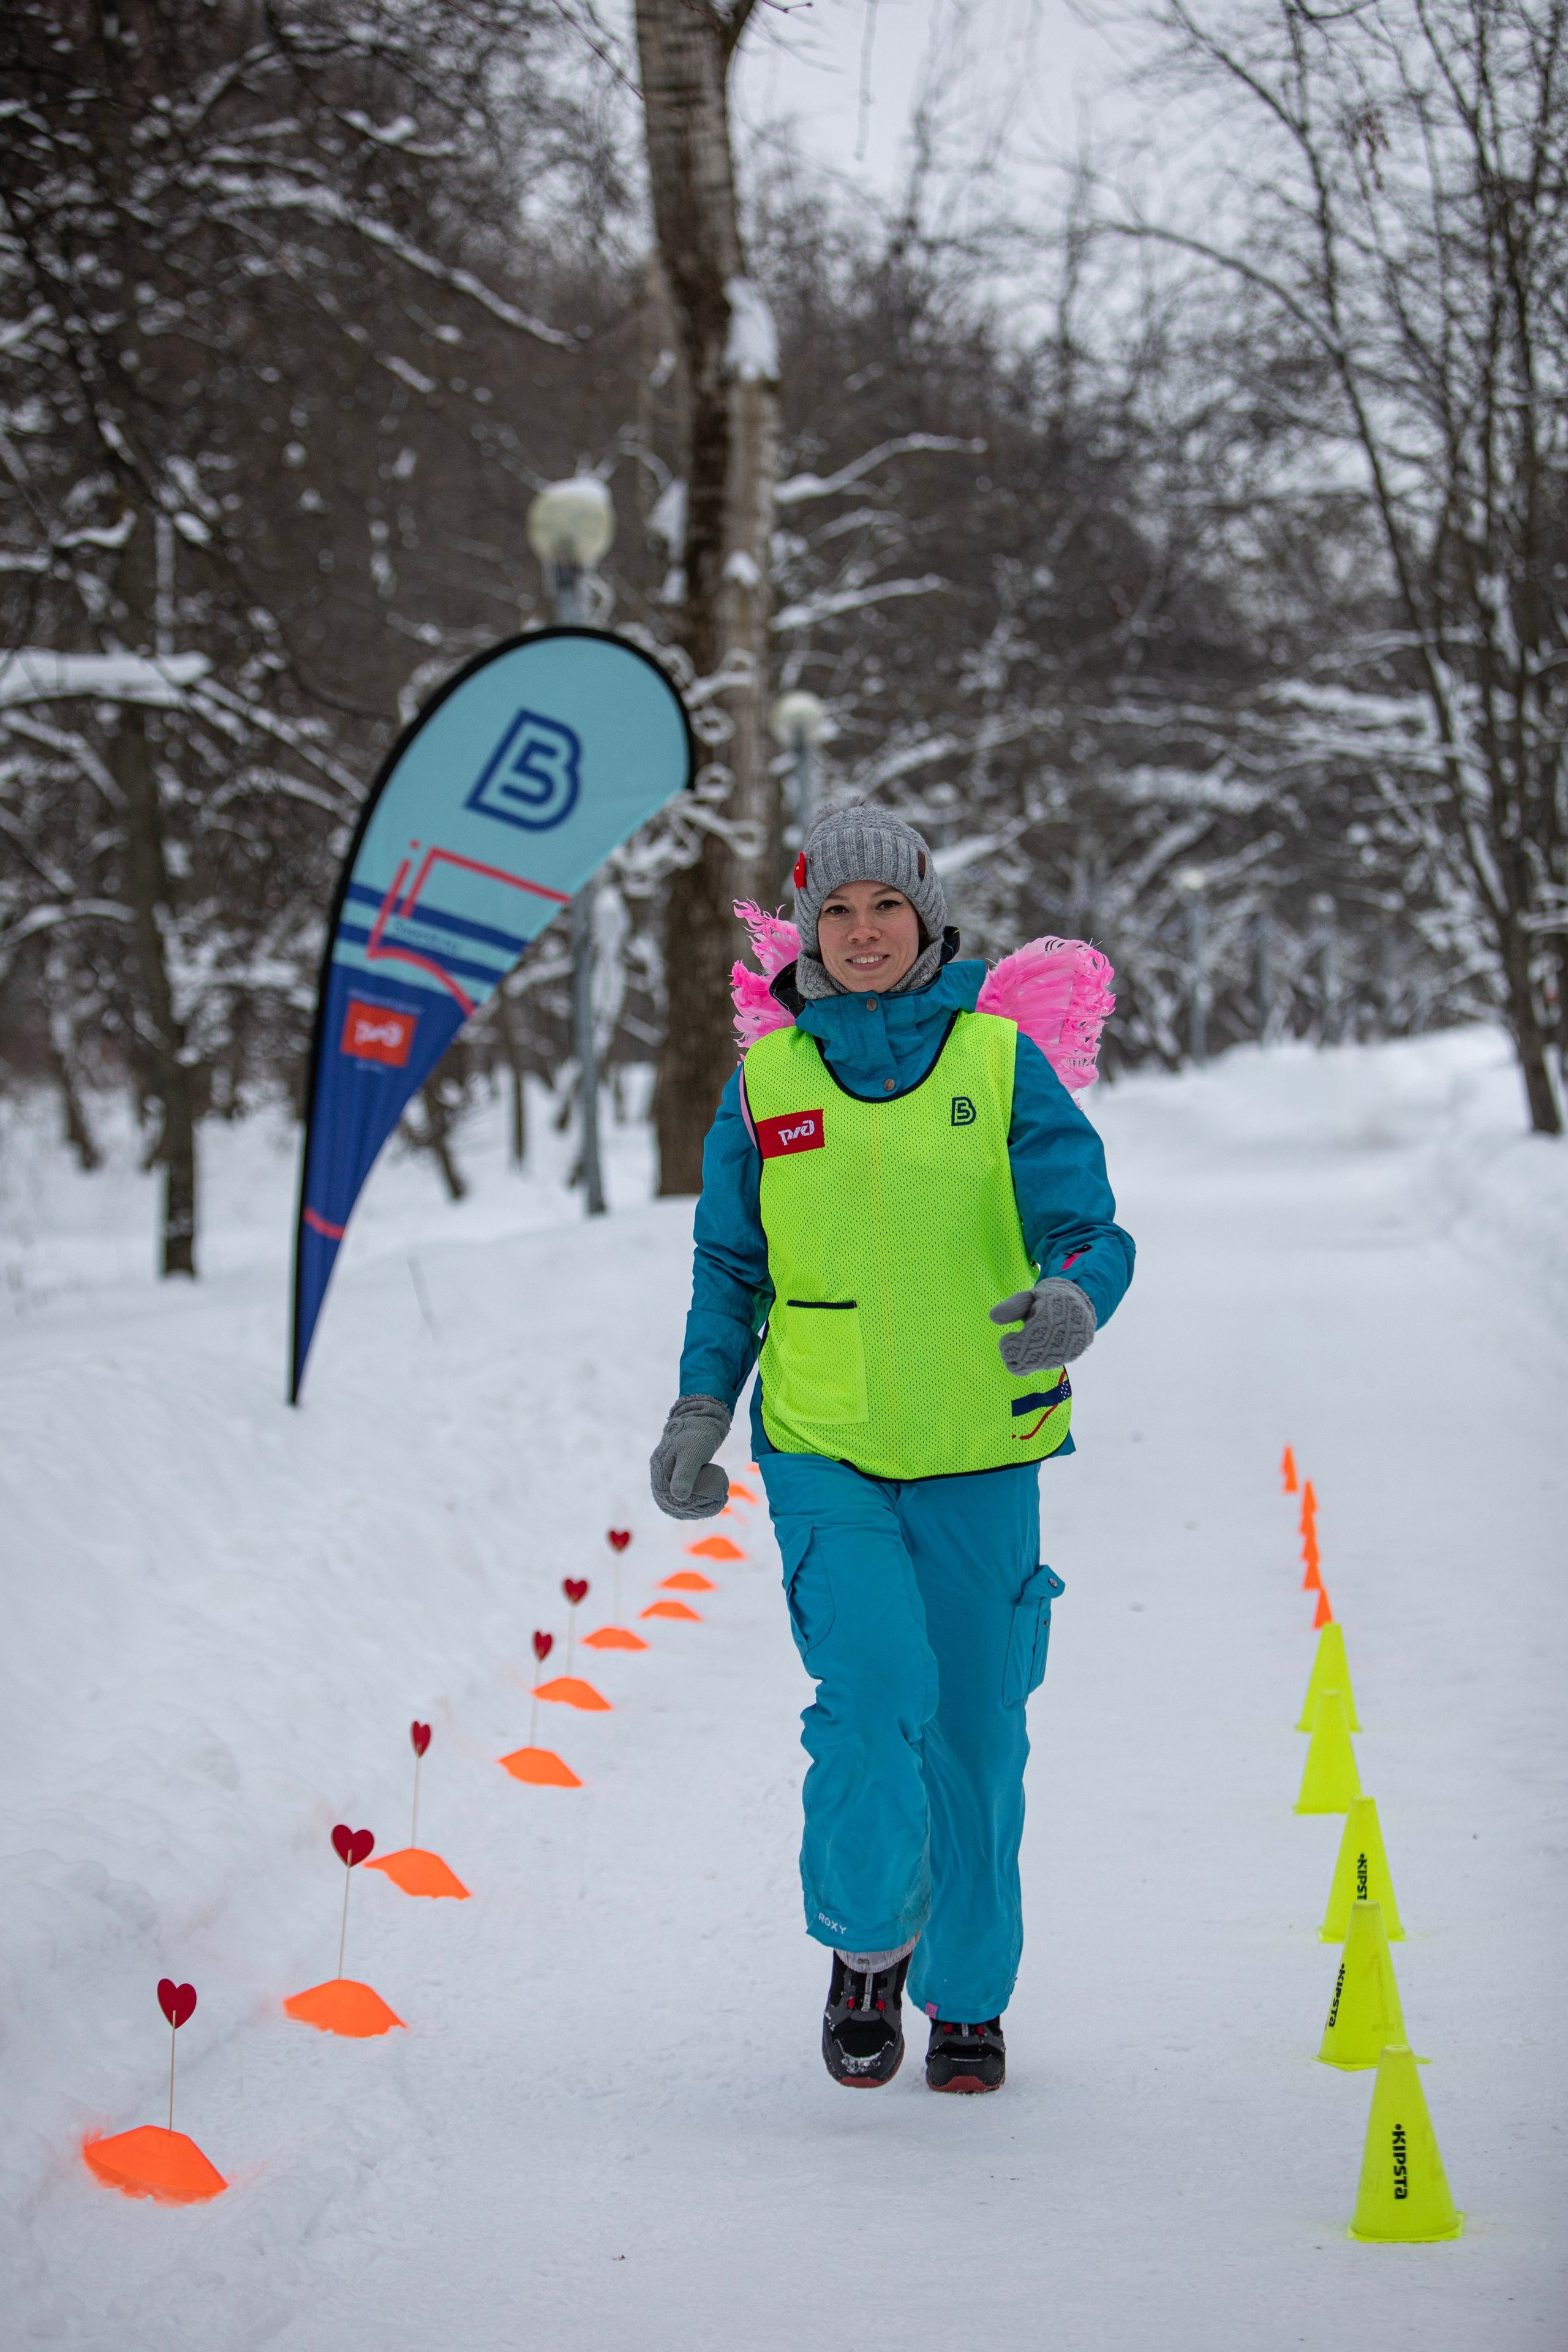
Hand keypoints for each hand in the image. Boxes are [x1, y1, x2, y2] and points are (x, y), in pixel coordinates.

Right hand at [649, 1395, 731, 1519]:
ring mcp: (670, 1471)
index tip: (708, 1505)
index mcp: (660, 1468)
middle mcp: (662, 1472)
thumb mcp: (693, 1454)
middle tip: (719, 1501)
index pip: (666, 1499)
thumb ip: (684, 1475)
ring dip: (697, 1504)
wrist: (704, 1415)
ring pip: (679, 1498)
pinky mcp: (680, 1470)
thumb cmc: (698, 1432)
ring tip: (720, 1500)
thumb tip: (679, 1498)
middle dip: (695, 1507)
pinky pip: (685, 1491)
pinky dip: (699, 1496)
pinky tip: (714, 1497)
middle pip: (672, 1501)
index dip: (686, 1508)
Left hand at [989, 1278, 1095, 1374]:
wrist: (1079, 1303)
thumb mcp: (1028, 1297)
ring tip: (1027, 1343)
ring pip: (1035, 1366)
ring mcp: (1069, 1348)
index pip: (1019, 1346)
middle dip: (1013, 1355)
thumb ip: (1011, 1306)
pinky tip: (1038, 1348)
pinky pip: (1047, 1365)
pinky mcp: (1073, 1355)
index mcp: (1049, 1317)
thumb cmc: (1046, 1299)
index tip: (1007, 1337)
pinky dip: (1037, 1360)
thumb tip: (992, 1317)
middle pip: (1025, 1361)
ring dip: (1025, 1358)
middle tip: (1013, 1343)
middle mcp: (1061, 1335)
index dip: (1008, 1345)